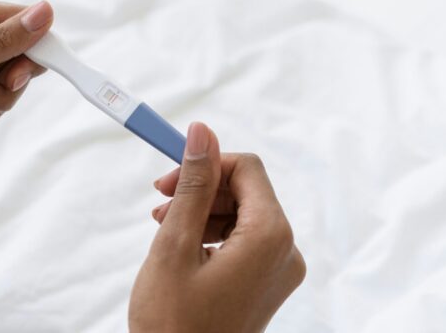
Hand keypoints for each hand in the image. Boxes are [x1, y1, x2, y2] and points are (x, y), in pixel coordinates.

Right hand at [128, 122, 305, 332]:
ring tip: (163, 227)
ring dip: (202, 212)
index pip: (247, 169)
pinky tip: (181, 248)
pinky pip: (244, 242)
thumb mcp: (174, 244)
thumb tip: (202, 132)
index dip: (206, 162)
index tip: (166, 174)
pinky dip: (212, 235)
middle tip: (158, 201)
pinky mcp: (266, 285)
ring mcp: (279, 272)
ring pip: (243, 215)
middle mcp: (286, 252)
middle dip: (201, 189)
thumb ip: (192, 185)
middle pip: (247, 191)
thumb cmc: (172, 322)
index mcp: (270, 237)